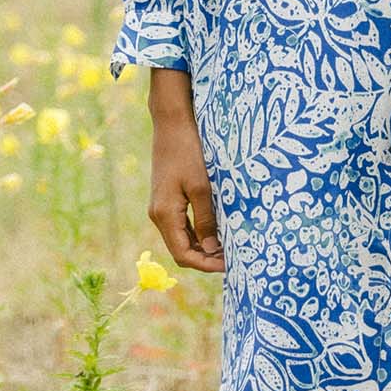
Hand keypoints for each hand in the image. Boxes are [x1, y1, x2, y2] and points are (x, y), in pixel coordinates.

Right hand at [147, 68, 222, 273]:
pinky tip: (216, 230)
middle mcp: (158, 215)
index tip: (229, 265)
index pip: (183, 255)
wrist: (171, 124)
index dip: (206, 264)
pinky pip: (181, 225)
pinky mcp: (166, 200)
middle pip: (180, 250)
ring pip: (181, 238)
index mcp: (164, 215)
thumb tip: (210, 250)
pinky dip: (198, 233)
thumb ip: (205, 220)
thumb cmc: (188, 152)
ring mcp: (160, 208)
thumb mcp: (202, 187)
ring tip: (228, 247)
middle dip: (205, 258)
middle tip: (233, 258)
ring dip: (202, 247)